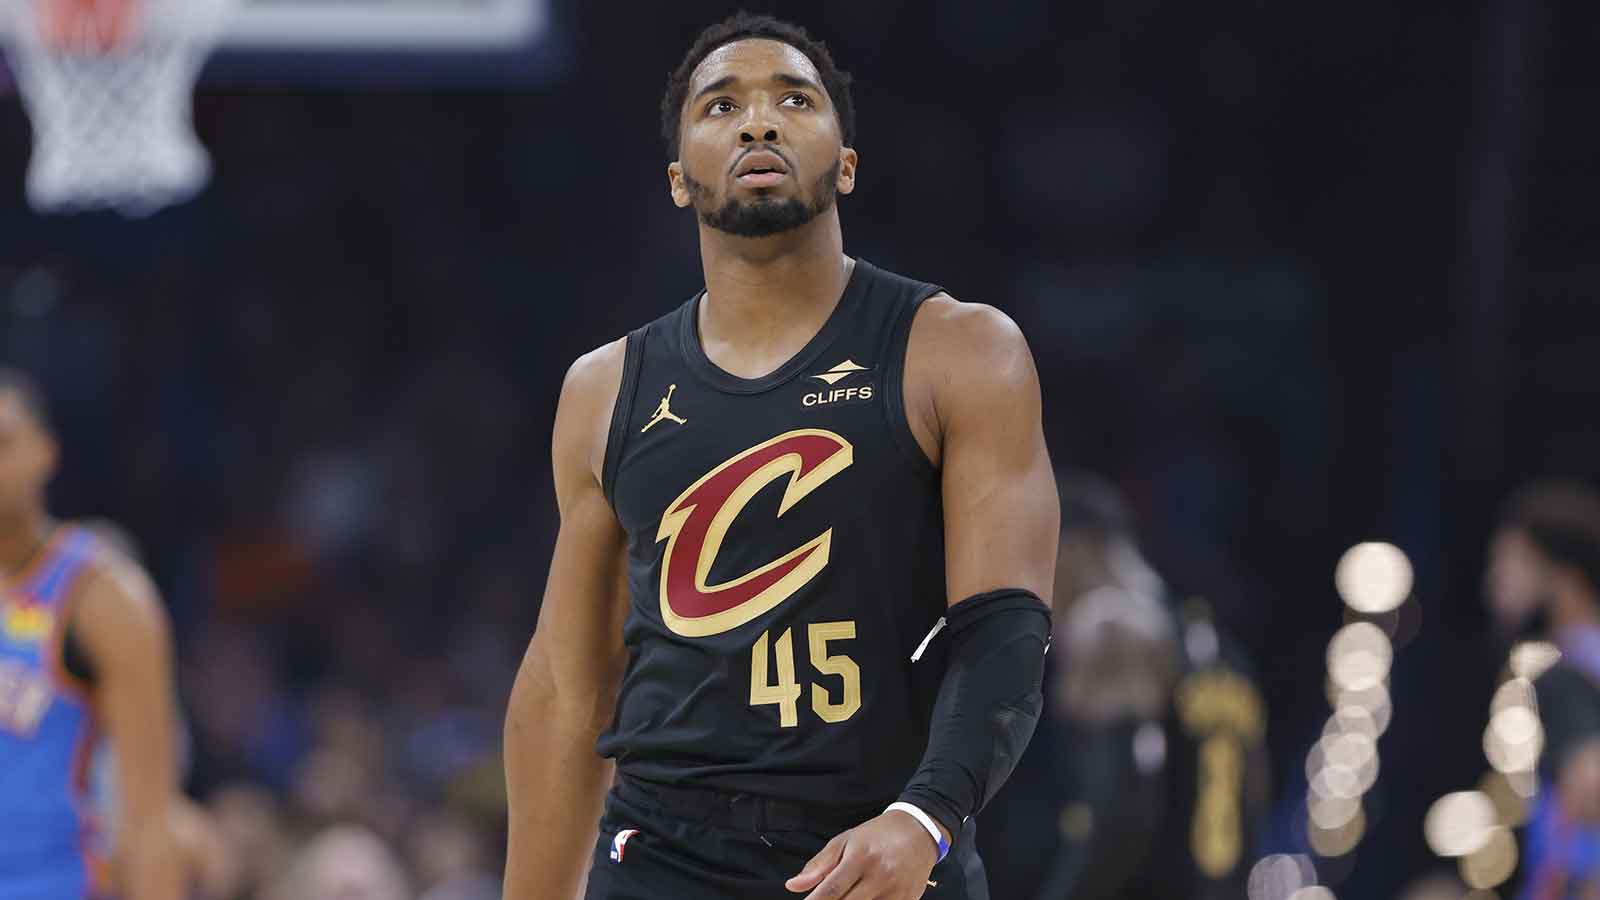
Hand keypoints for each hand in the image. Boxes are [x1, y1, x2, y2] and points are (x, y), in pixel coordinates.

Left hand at [785, 810, 941, 898]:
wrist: (919, 831)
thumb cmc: (878, 835)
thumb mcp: (845, 841)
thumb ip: (819, 865)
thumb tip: (793, 885)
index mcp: (861, 857)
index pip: (831, 890)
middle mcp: (880, 875)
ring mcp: (896, 891)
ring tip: (850, 894)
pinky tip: (864, 897)